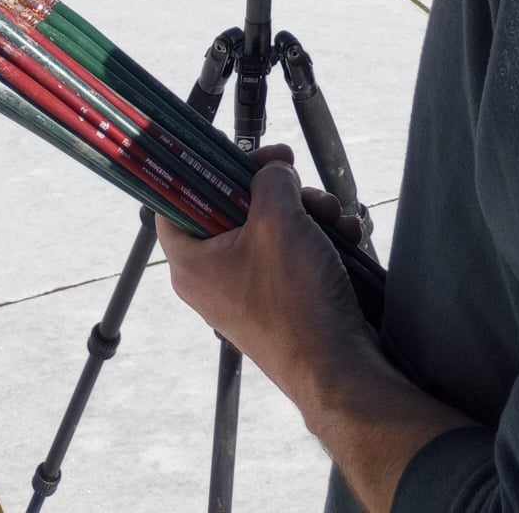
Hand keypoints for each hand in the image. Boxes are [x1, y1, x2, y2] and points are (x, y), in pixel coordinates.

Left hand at [156, 146, 379, 425]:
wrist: (337, 368)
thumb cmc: (295, 299)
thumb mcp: (278, 219)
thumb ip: (269, 179)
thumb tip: (273, 172)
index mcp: (191, 261)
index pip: (173, 200)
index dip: (202, 167)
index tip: (236, 151)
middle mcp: (212, 277)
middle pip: (232, 206)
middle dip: (275, 188)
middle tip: (298, 178)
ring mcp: (246, 291)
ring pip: (269, 226)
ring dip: (306, 211)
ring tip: (333, 216)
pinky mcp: (278, 301)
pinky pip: (290, 253)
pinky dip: (317, 238)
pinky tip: (344, 236)